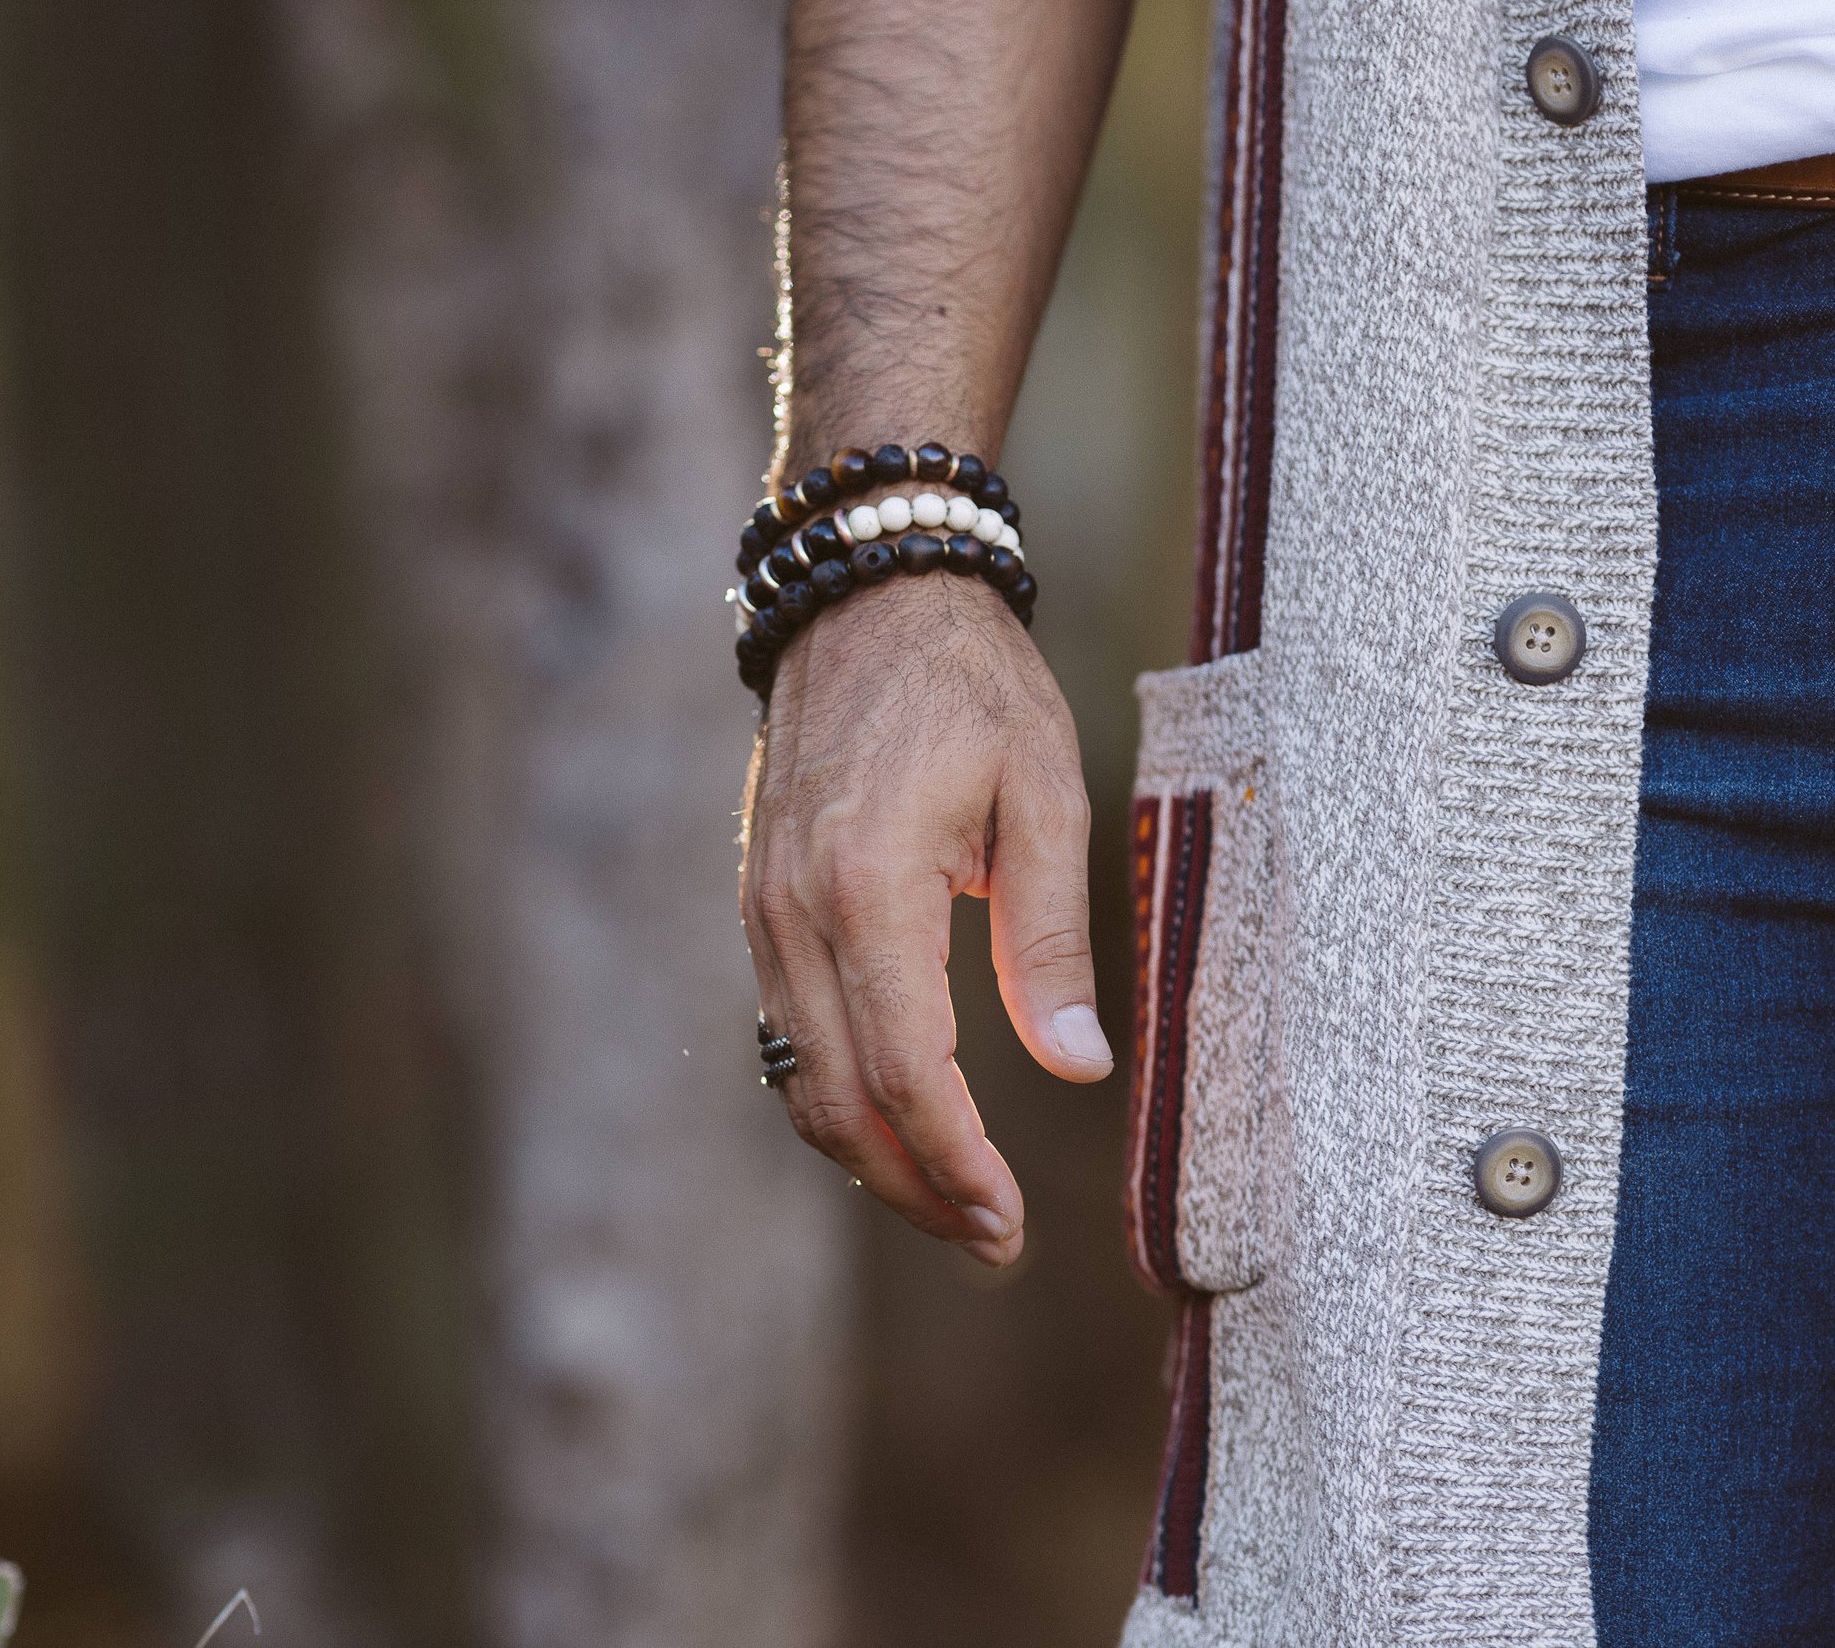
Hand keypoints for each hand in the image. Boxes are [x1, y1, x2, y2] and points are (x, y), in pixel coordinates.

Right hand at [740, 571, 1111, 1266]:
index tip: (1010, 1223)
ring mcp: (762, 910)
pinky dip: (838, 1094)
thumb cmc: (971, 683)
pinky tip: (901, 1115)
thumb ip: (1051, 937)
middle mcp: (795, 913)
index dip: (958, 1164)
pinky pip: (786, 1030)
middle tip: (990, 1242)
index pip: (908, 1073)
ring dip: (871, 1155)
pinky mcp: (758, 902)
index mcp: (869, 887)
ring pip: (799, 1079)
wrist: (862, 592)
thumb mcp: (1043, 793)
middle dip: (914, 1189)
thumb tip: (1076, 1065)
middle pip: (838, 1102)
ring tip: (952, 1200)